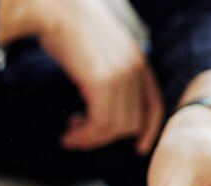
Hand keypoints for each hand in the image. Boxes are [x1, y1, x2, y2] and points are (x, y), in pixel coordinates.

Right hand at [0, 0, 162, 153]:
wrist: (56, 10)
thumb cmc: (69, 29)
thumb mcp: (99, 52)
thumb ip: (108, 71)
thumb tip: (99, 96)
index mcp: (138, 61)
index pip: (154, 104)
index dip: (149, 129)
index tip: (139, 147)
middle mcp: (135, 69)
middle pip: (132, 122)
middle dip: (105, 138)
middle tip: (79, 136)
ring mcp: (121, 75)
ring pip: (115, 127)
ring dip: (90, 139)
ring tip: (70, 135)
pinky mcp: (102, 82)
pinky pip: (100, 123)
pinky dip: (84, 135)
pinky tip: (69, 132)